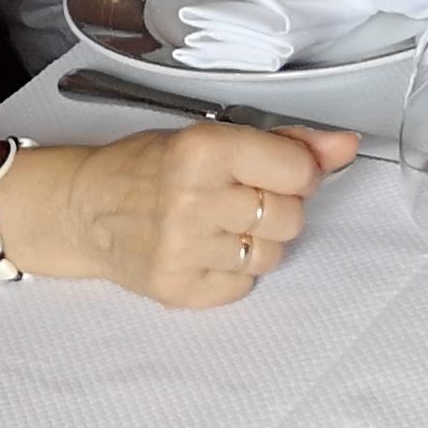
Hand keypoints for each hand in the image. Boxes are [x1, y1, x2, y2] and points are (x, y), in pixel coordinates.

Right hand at [38, 119, 353, 306]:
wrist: (84, 208)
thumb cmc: (149, 166)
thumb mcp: (212, 136)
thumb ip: (286, 143)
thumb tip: (344, 146)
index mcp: (203, 151)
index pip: (298, 172)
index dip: (298, 171)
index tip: (278, 169)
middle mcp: (192, 201)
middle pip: (290, 217)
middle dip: (276, 206)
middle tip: (238, 196)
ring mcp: (183, 251)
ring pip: (272, 255)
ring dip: (257, 240)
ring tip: (218, 222)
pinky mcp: (178, 290)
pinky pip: (244, 286)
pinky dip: (233, 270)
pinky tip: (204, 249)